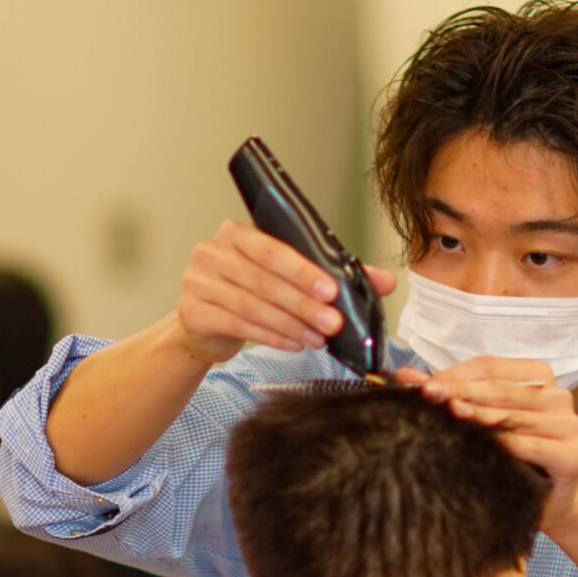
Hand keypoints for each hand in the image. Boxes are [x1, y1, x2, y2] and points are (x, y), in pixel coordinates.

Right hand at [174, 219, 397, 364]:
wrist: (204, 321)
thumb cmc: (250, 290)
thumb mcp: (287, 277)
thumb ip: (332, 274)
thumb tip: (385, 282)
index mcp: (236, 232)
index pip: (271, 248)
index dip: (302, 270)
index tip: (330, 290)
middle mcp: (212, 251)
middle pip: (264, 280)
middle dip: (303, 304)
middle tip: (333, 322)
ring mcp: (197, 281)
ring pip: (251, 305)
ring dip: (290, 324)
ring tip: (318, 338)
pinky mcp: (192, 311)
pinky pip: (237, 325)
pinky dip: (270, 337)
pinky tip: (293, 344)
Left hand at [396, 357, 577, 529]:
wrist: (549, 504)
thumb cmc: (513, 460)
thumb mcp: (483, 424)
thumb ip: (453, 397)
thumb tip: (406, 376)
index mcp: (537, 378)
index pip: (490, 367)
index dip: (455, 374)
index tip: (422, 382)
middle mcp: (557, 396)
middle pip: (499, 388)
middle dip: (460, 391)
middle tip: (429, 393)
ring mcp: (568, 424)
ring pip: (514, 414)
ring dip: (480, 414)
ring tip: (451, 411)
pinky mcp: (573, 454)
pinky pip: (533, 444)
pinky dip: (507, 443)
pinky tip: (485, 443)